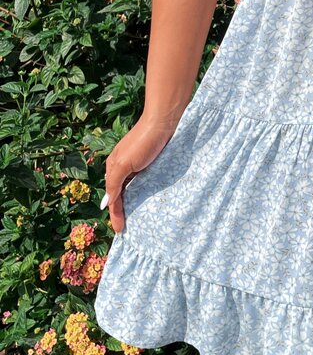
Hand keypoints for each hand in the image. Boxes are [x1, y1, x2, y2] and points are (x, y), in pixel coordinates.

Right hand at [102, 113, 179, 233]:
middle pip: (120, 194)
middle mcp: (123, 167)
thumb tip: (107, 202)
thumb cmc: (144, 142)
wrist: (163, 122)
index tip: (120, 232)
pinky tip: (147, 200)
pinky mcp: (152, 162)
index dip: (115, 215)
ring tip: (136, 219)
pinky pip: (144, 183)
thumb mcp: (124, 164)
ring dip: (132, 203)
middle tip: (125, 228)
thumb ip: (114, 183)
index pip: (113, 198)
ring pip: (132, 189)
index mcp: (114, 167)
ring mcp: (137, 165)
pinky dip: (142, 194)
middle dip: (121, 210)